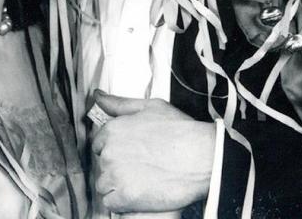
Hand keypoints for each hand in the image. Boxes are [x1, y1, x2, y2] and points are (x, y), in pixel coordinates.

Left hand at [91, 91, 214, 211]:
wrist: (203, 157)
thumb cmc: (181, 131)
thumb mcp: (151, 107)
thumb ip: (120, 104)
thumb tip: (98, 97)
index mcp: (112, 130)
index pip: (98, 144)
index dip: (114, 150)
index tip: (129, 155)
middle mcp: (109, 152)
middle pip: (102, 165)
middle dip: (116, 168)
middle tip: (140, 168)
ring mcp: (116, 175)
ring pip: (104, 185)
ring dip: (117, 186)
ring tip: (140, 182)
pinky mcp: (125, 196)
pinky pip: (111, 203)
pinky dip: (122, 202)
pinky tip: (139, 195)